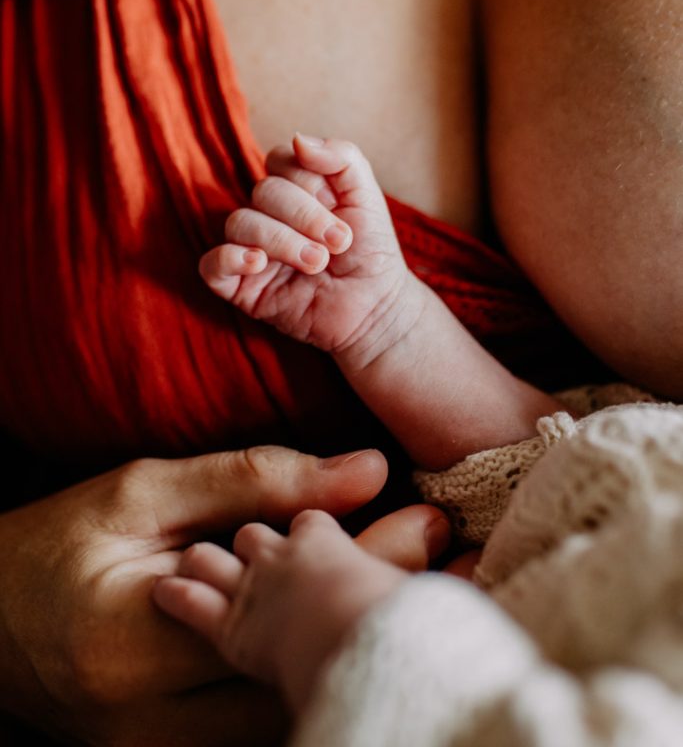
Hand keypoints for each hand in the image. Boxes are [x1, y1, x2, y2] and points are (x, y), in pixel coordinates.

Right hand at [0, 445, 399, 745]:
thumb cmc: (58, 544)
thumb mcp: (142, 492)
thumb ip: (251, 480)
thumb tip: (363, 467)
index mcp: (142, 637)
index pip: (287, 607)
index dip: (367, 559)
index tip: (430, 519)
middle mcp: (156, 717)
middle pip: (306, 672)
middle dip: (386, 612)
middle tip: (453, 564)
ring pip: (298, 710)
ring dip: (365, 650)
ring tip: (430, 598)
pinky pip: (268, 726)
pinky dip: (322, 675)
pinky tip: (363, 634)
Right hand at [199, 135, 417, 356]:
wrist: (376, 308)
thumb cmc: (371, 251)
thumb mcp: (367, 195)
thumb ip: (342, 156)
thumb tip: (298, 139)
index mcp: (294, 190)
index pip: (279, 161)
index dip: (308, 180)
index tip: (342, 208)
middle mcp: (268, 215)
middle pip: (263, 192)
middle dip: (305, 215)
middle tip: (338, 243)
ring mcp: (251, 249)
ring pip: (239, 223)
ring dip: (282, 241)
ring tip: (317, 263)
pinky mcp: (240, 286)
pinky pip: (211, 264)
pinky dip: (230, 258)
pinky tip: (259, 264)